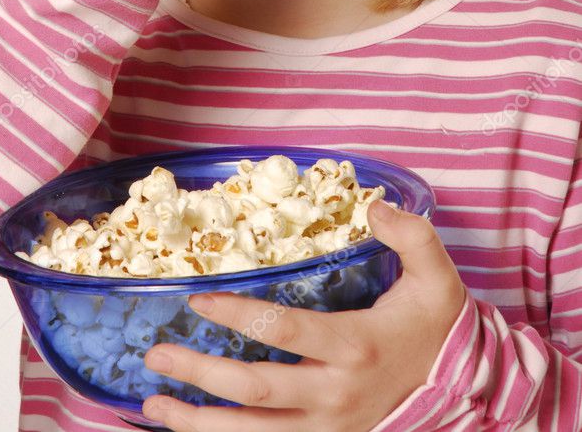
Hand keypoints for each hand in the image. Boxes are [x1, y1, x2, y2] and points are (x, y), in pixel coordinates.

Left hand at [142, 199, 466, 430]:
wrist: (462, 391)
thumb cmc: (435, 325)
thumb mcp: (437, 275)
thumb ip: (410, 235)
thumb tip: (374, 206)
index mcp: (355, 345)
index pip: (283, 331)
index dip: (237, 315)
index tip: (198, 298)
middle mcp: (335, 393)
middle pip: (256, 389)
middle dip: (200, 372)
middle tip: (156, 353)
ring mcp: (328, 428)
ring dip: (198, 423)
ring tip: (153, 403)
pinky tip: (190, 429)